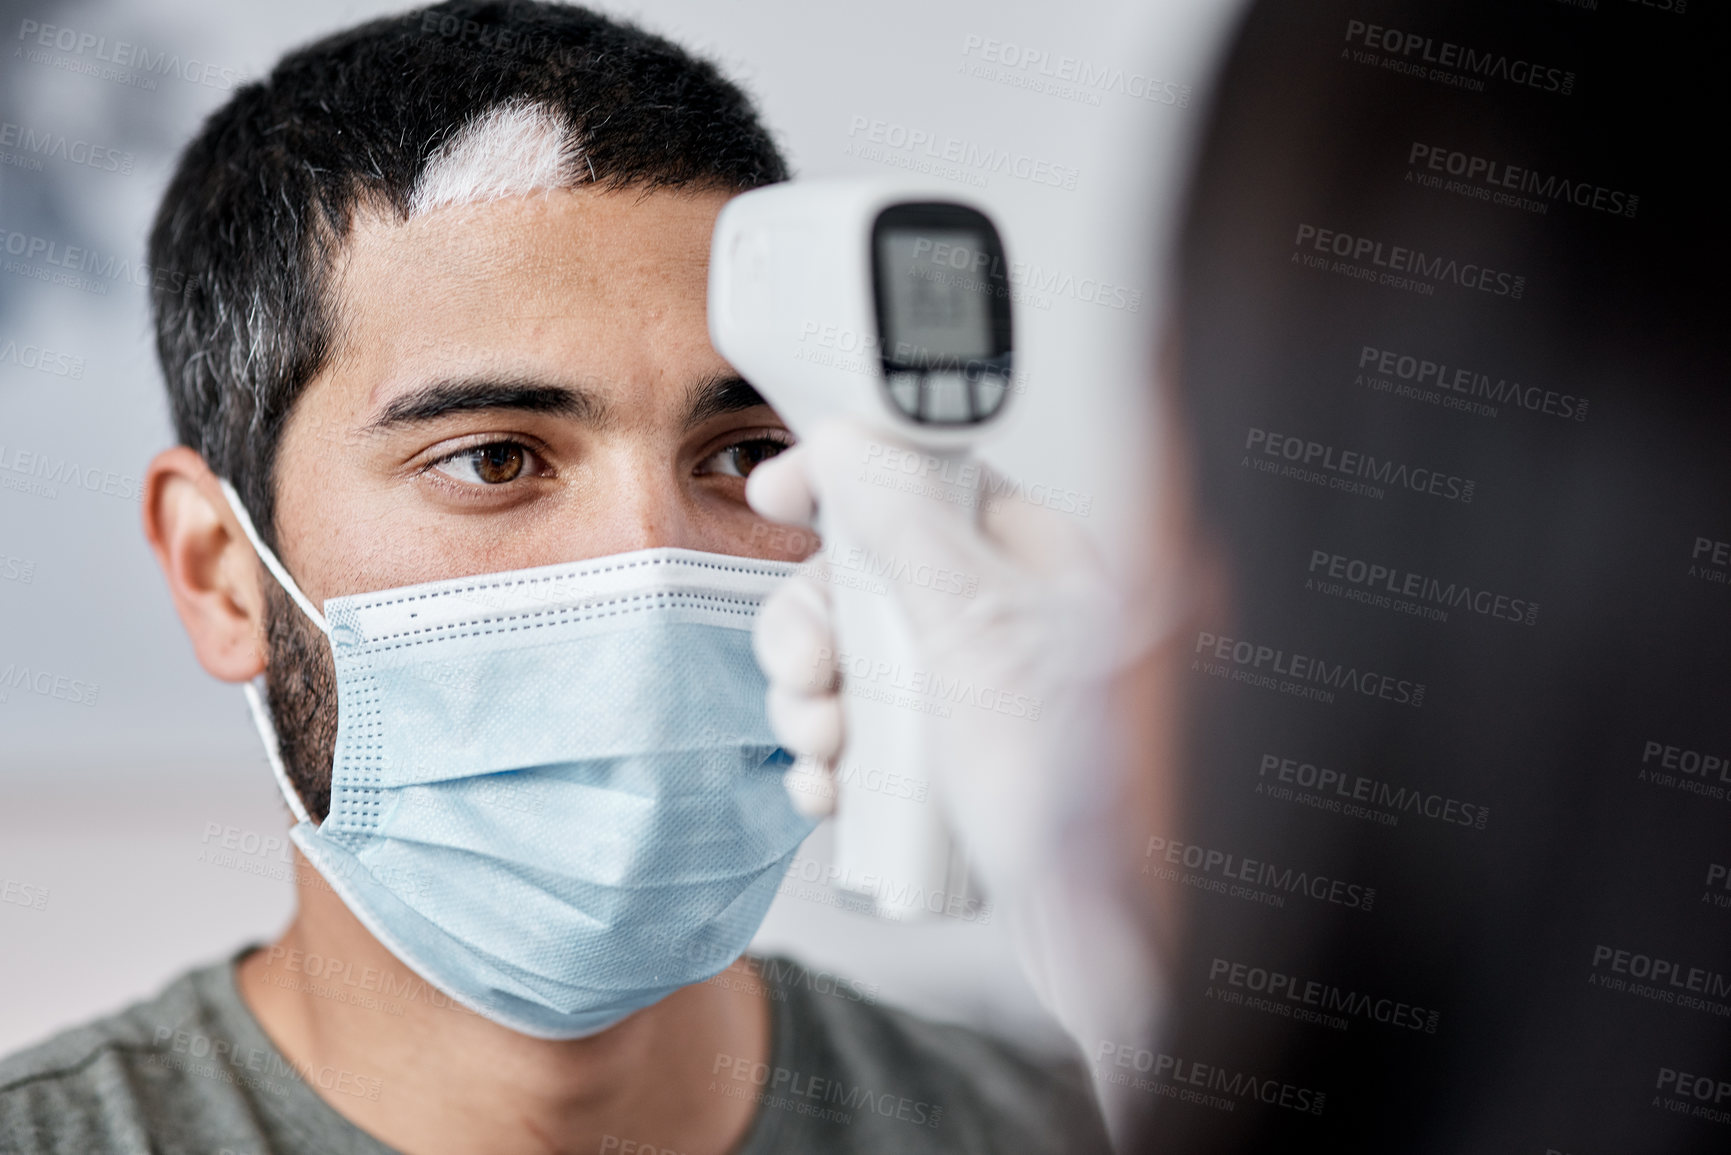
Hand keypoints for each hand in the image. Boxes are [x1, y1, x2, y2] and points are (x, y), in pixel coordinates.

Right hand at [747, 418, 1167, 895]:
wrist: (1103, 930)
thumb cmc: (1082, 786)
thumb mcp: (979, 630)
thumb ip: (906, 526)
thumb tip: (846, 444)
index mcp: (1031, 560)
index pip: (921, 478)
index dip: (841, 479)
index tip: (775, 495)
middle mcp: (1002, 618)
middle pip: (863, 578)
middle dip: (811, 626)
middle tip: (809, 673)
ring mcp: (970, 693)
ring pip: (850, 663)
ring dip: (808, 702)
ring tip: (821, 747)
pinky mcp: (945, 762)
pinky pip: (859, 738)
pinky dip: (827, 760)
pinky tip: (826, 793)